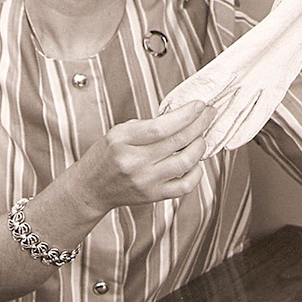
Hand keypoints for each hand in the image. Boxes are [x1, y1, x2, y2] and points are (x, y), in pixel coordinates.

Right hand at [75, 100, 216, 217]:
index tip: (199, 105)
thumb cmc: (106, 156)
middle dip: (199, 125)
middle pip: (176, 141)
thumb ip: (147, 126)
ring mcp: (145, 181)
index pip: (161, 127)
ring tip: (201, 137)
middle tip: (208, 114)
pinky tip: (196, 162)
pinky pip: (184, 186)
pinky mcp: (154, 195)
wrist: (92, 188)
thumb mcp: (118, 132)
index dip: (185, 115)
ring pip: (184, 163)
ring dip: (199, 147)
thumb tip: (181, 117)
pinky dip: (197, 173)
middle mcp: (134, 162)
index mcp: (123, 140)